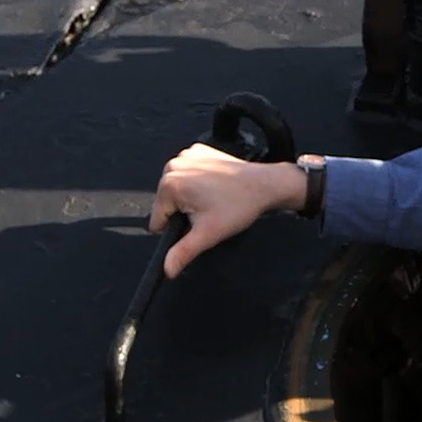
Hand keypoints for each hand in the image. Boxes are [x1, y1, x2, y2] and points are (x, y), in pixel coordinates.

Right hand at [148, 144, 304, 277]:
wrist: (264, 185)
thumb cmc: (239, 206)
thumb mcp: (208, 234)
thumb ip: (183, 252)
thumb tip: (166, 270)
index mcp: (169, 184)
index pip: (157, 219)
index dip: (177, 227)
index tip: (198, 221)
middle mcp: (173, 165)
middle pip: (166, 203)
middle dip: (183, 211)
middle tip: (209, 209)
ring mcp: (185, 155)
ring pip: (176, 189)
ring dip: (190, 197)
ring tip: (213, 198)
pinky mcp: (197, 151)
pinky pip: (188, 174)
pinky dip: (198, 181)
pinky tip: (215, 185)